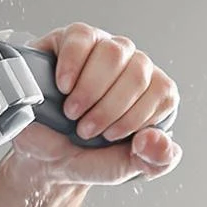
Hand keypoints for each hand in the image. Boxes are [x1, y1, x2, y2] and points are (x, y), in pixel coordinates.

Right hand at [3, 24, 180, 192]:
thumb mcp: (127, 168)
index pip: (162, 91)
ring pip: (114, 52)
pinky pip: (82, 37)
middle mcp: (132, 66)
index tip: (110, 136)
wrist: (43, 157)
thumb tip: (155, 139)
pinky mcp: (73, 40)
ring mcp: (104, 49)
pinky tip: (63, 85)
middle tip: (85, 129)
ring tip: (72, 111)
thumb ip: (156, 161)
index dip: (134, 117)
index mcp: (153, 93)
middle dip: (109, 108)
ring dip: (91, 89)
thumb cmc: (87, 156)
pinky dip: (72, 65)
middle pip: (138, 71)